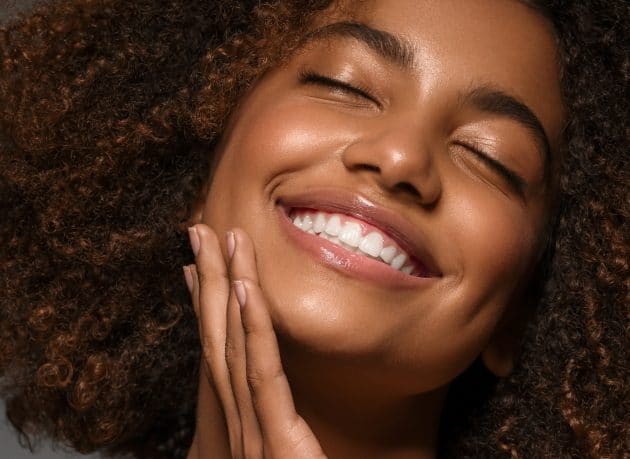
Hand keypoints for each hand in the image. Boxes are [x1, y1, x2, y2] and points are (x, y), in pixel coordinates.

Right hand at [184, 224, 326, 458]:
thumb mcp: (291, 454)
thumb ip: (282, 427)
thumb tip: (283, 404)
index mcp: (245, 427)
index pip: (220, 354)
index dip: (206, 305)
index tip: (196, 267)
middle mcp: (240, 425)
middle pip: (218, 337)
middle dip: (209, 279)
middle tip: (199, 231)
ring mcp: (253, 434)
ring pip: (234, 344)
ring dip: (227, 285)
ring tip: (223, 239)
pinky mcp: (277, 442)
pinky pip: (262, 373)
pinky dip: (253, 326)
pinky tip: (246, 288)